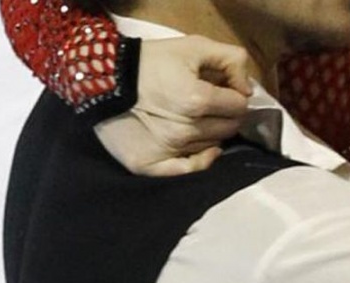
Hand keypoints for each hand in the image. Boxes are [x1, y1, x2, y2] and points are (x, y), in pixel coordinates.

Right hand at [92, 36, 253, 176]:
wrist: (101, 76)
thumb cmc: (149, 61)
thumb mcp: (193, 46)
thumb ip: (231, 60)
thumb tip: (248, 89)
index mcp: (197, 100)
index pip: (239, 106)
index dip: (235, 95)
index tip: (224, 90)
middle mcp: (185, 130)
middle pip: (229, 128)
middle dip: (225, 114)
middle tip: (210, 104)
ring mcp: (168, 150)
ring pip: (212, 146)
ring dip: (211, 132)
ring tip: (195, 117)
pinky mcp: (151, 164)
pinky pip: (190, 169)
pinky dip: (203, 160)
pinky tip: (206, 149)